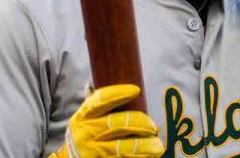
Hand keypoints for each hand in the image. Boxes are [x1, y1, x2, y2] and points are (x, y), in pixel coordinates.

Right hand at [50, 84, 164, 157]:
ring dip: (144, 145)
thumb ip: (99, 106)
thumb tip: (125, 88)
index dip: (118, 93)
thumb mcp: (84, 120)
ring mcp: (94, 151)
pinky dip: (140, 157)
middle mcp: (86, 133)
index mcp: (82, 117)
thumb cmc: (83, 136)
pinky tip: (150, 155)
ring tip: (157, 145)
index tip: (135, 90)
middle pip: (117, 123)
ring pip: (124, 147)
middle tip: (153, 126)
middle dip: (140, 122)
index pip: (99, 101)